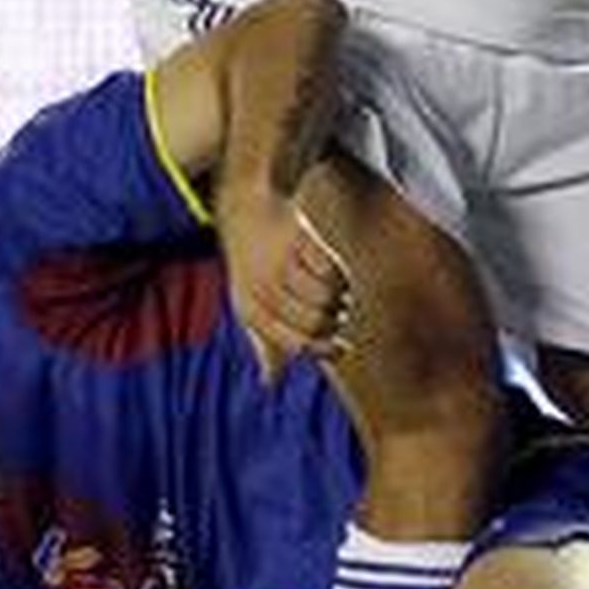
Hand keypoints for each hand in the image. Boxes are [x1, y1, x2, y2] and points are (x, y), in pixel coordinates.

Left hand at [218, 183, 351, 381]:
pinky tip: (337, 275)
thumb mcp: (247, 304)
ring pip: (327, 295)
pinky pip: (331, 268)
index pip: (294, 343)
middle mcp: (261, 286)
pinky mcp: (297, 237)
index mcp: (248, 308)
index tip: (340, 348)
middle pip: (316, 320)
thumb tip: (268, 382)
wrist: (246, 205)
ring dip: (341, 300)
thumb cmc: (249, 265)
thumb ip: (262, 344)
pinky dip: (340, 275)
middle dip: (335, 324)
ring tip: (341, 297)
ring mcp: (279, 261)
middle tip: (342, 320)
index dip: (321, 349)